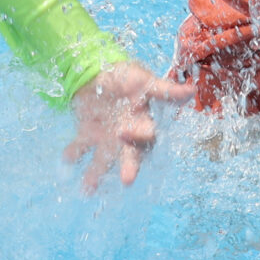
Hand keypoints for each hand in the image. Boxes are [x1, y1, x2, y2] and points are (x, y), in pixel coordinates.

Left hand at [65, 60, 191, 190]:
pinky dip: (73, 154)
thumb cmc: (125, 76)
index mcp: (142, 123)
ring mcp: (106, 138)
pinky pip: (80, 148)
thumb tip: (192, 90)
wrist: (98, 70)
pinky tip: (66, 160)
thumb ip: (165, 90)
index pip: (147, 137)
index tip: (126, 131)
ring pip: (103, 160)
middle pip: (129, 156)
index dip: (139, 137)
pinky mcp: (87, 134)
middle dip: (128, 168)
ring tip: (87, 189)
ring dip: (96, 174)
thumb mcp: (145, 80)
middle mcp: (126, 137)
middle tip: (127, 181)